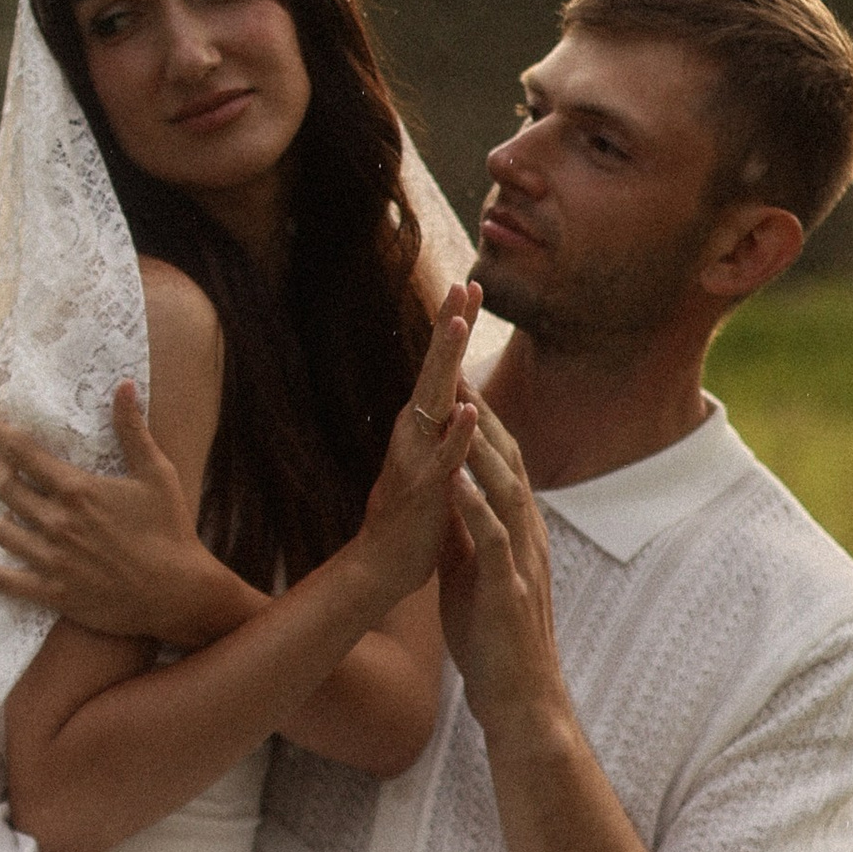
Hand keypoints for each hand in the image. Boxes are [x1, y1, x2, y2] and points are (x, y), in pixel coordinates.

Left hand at [0, 385, 229, 643]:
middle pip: (7, 489)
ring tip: (11, 510)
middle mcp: (57, 523)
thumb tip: (124, 385)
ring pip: (2, 531)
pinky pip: (1, 580)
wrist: (178, 593)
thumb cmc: (170, 529)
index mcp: (77, 490)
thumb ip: (133, 430)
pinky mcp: (53, 592)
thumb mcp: (156, 473)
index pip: (22, 452)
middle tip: (3, 463)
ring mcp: (51, 560)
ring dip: (3, 516)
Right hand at [356, 285, 481, 591]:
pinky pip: (443, 458)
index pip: (442, 369)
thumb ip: (444, 435)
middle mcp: (415, 434)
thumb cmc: (412, 518)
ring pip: (434, 403)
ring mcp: (417, 459)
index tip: (471, 286)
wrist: (382, 568)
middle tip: (464, 283)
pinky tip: (467, 409)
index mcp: (422, 428)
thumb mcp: (433, 465)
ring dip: (445, 363)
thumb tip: (458, 403)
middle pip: (435, 371)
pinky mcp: (424, 491)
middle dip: (450, 326)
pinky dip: (455, 434)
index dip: (455, 328)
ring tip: (458, 323)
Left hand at [439, 397, 570, 737]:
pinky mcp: (511, 587)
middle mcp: (528, 535)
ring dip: (482, 450)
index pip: (502, 463)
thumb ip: (463, 535)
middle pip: (510, 463)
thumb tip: (445, 500)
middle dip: (484, 418)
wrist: (519, 697)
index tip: (457, 382)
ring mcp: (523, 560)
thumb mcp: (472, 574)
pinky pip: (494, 539)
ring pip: (507, 491)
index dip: (481, 422)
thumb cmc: (493, 639)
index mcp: (517, 530)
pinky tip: (457, 481)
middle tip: (460, 371)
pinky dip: (476, 506)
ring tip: (459, 411)